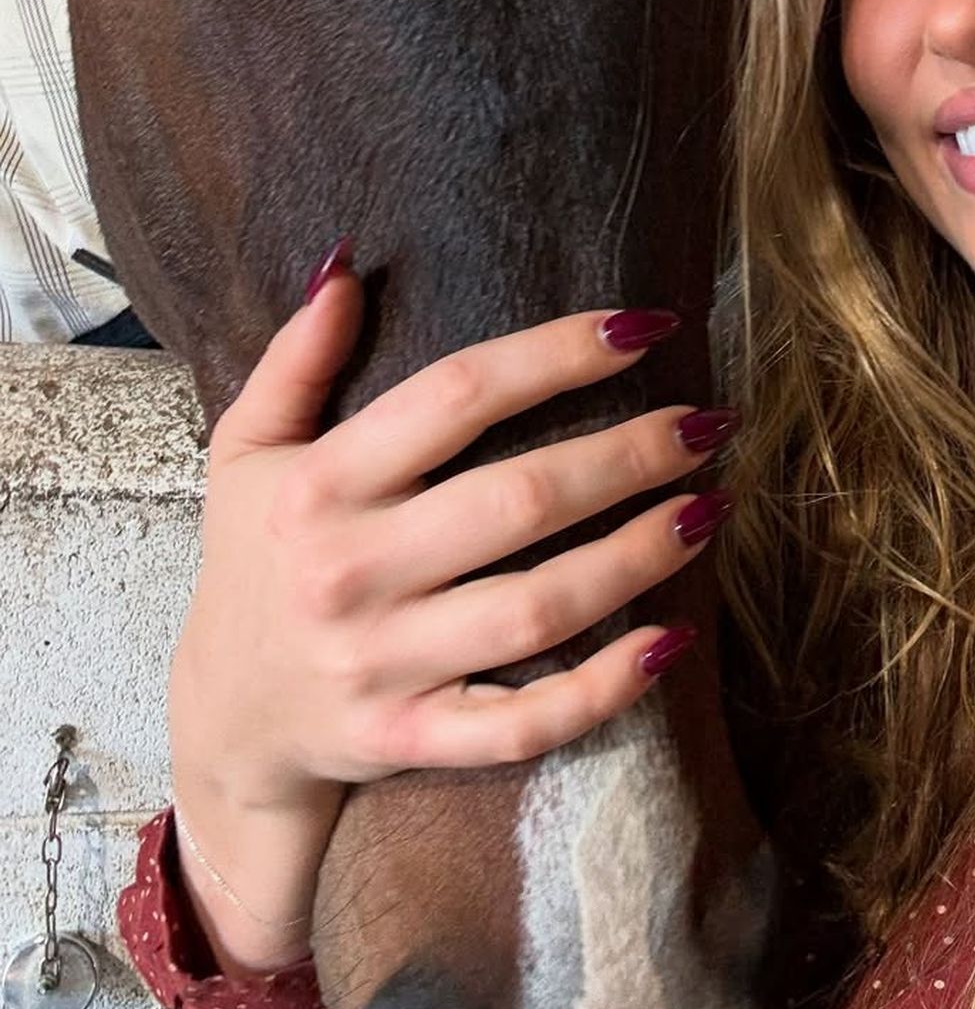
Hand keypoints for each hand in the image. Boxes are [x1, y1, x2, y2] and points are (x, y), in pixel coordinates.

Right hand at [169, 259, 733, 827]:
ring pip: (540, 608)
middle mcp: (352, 572)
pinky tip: (670, 640)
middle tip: (708, 424)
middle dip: (631, 456)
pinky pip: (525, 722)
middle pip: (521, 500)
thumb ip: (297, 360)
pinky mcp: (413, 741)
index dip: (560, 354)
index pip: (458, 396)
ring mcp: (385, 665)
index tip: (646, 327)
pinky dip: (605, 688)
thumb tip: (349, 268)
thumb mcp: (248, 451)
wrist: (228, 720)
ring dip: (640, 556)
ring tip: (711, 508)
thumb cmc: (257, 562)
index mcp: (321, 486)